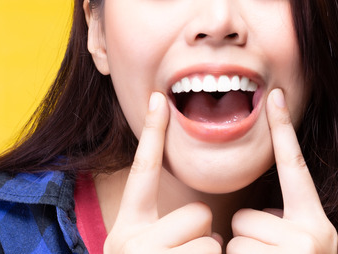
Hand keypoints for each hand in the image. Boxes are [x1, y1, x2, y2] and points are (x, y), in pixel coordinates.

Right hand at [103, 92, 221, 253]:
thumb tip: (204, 220)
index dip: (153, 133)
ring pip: (211, 239)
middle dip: (202, 235)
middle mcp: (129, 241)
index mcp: (126, 228)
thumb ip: (163, 228)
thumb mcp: (144, 251)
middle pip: (199, 213)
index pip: (143, 171)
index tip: (158, 97)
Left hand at [227, 88, 337, 252]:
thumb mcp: (304, 244)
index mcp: (317, 223)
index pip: (295, 167)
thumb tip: (264, 213)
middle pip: (246, 216)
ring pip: (236, 238)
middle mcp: (314, 236)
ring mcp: (296, 253)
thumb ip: (286, 221)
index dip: (284, 129)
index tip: (275, 94)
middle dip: (248, 236)